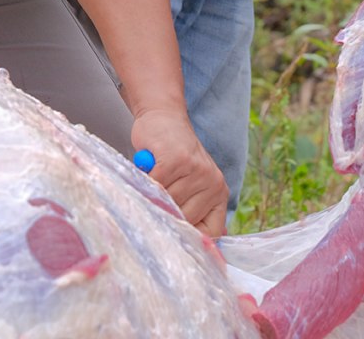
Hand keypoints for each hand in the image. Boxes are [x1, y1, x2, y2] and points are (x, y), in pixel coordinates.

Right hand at [131, 107, 228, 236]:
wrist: (164, 117)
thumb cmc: (172, 156)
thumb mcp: (189, 185)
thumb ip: (190, 210)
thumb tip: (187, 246)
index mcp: (219, 194)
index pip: (209, 233)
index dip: (188, 238)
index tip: (171, 236)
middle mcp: (213, 183)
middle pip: (184, 219)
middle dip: (165, 210)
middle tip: (156, 194)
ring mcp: (197, 170)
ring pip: (167, 202)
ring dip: (153, 192)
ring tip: (154, 175)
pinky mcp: (177, 160)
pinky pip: (155, 185)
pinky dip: (144, 180)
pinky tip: (147, 167)